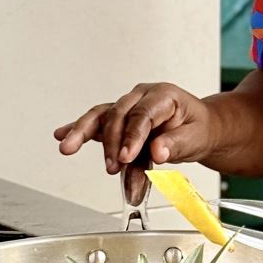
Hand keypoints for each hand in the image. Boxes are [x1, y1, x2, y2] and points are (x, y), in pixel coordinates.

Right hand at [54, 83, 217, 174]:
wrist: (200, 129)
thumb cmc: (198, 129)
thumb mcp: (196, 137)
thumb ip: (176, 144)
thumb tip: (158, 151)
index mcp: (163, 96)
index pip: (143, 114)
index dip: (133, 136)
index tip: (127, 157)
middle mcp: (141, 97)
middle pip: (119, 115)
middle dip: (112, 143)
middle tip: (114, 167)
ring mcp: (128, 108)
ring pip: (102, 117)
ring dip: (83, 132)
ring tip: (67, 146)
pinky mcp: (120, 121)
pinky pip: (99, 124)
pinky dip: (80, 130)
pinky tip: (63, 135)